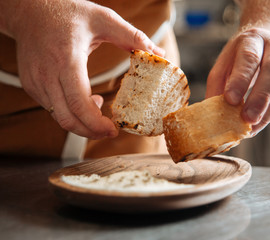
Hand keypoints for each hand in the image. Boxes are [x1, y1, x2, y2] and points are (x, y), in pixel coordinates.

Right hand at [10, 0, 163, 138]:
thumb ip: (131, 36)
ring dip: (81, 123)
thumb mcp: (102, 18)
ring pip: (59, 118)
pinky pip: (52, 109)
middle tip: (109, 131)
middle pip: (68, 119)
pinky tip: (81, 100)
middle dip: (91, 132)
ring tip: (97, 110)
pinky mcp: (31, 86)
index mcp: (67, 59)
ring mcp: (36, 82)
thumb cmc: (67, 13)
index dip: (97, 124)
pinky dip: (69, 113)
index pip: (79, 104)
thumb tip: (158, 53)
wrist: (30, 11)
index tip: (113, 130)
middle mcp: (47, 75)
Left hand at [206, 25, 269, 135]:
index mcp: (252, 40)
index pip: (248, 58)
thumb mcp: (226, 62)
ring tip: (254, 128)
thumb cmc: (243, 55)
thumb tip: (212, 112)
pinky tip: (268, 119)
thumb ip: (217, 84)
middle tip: (247, 119)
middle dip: (260, 98)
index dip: (240, 80)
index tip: (230, 100)